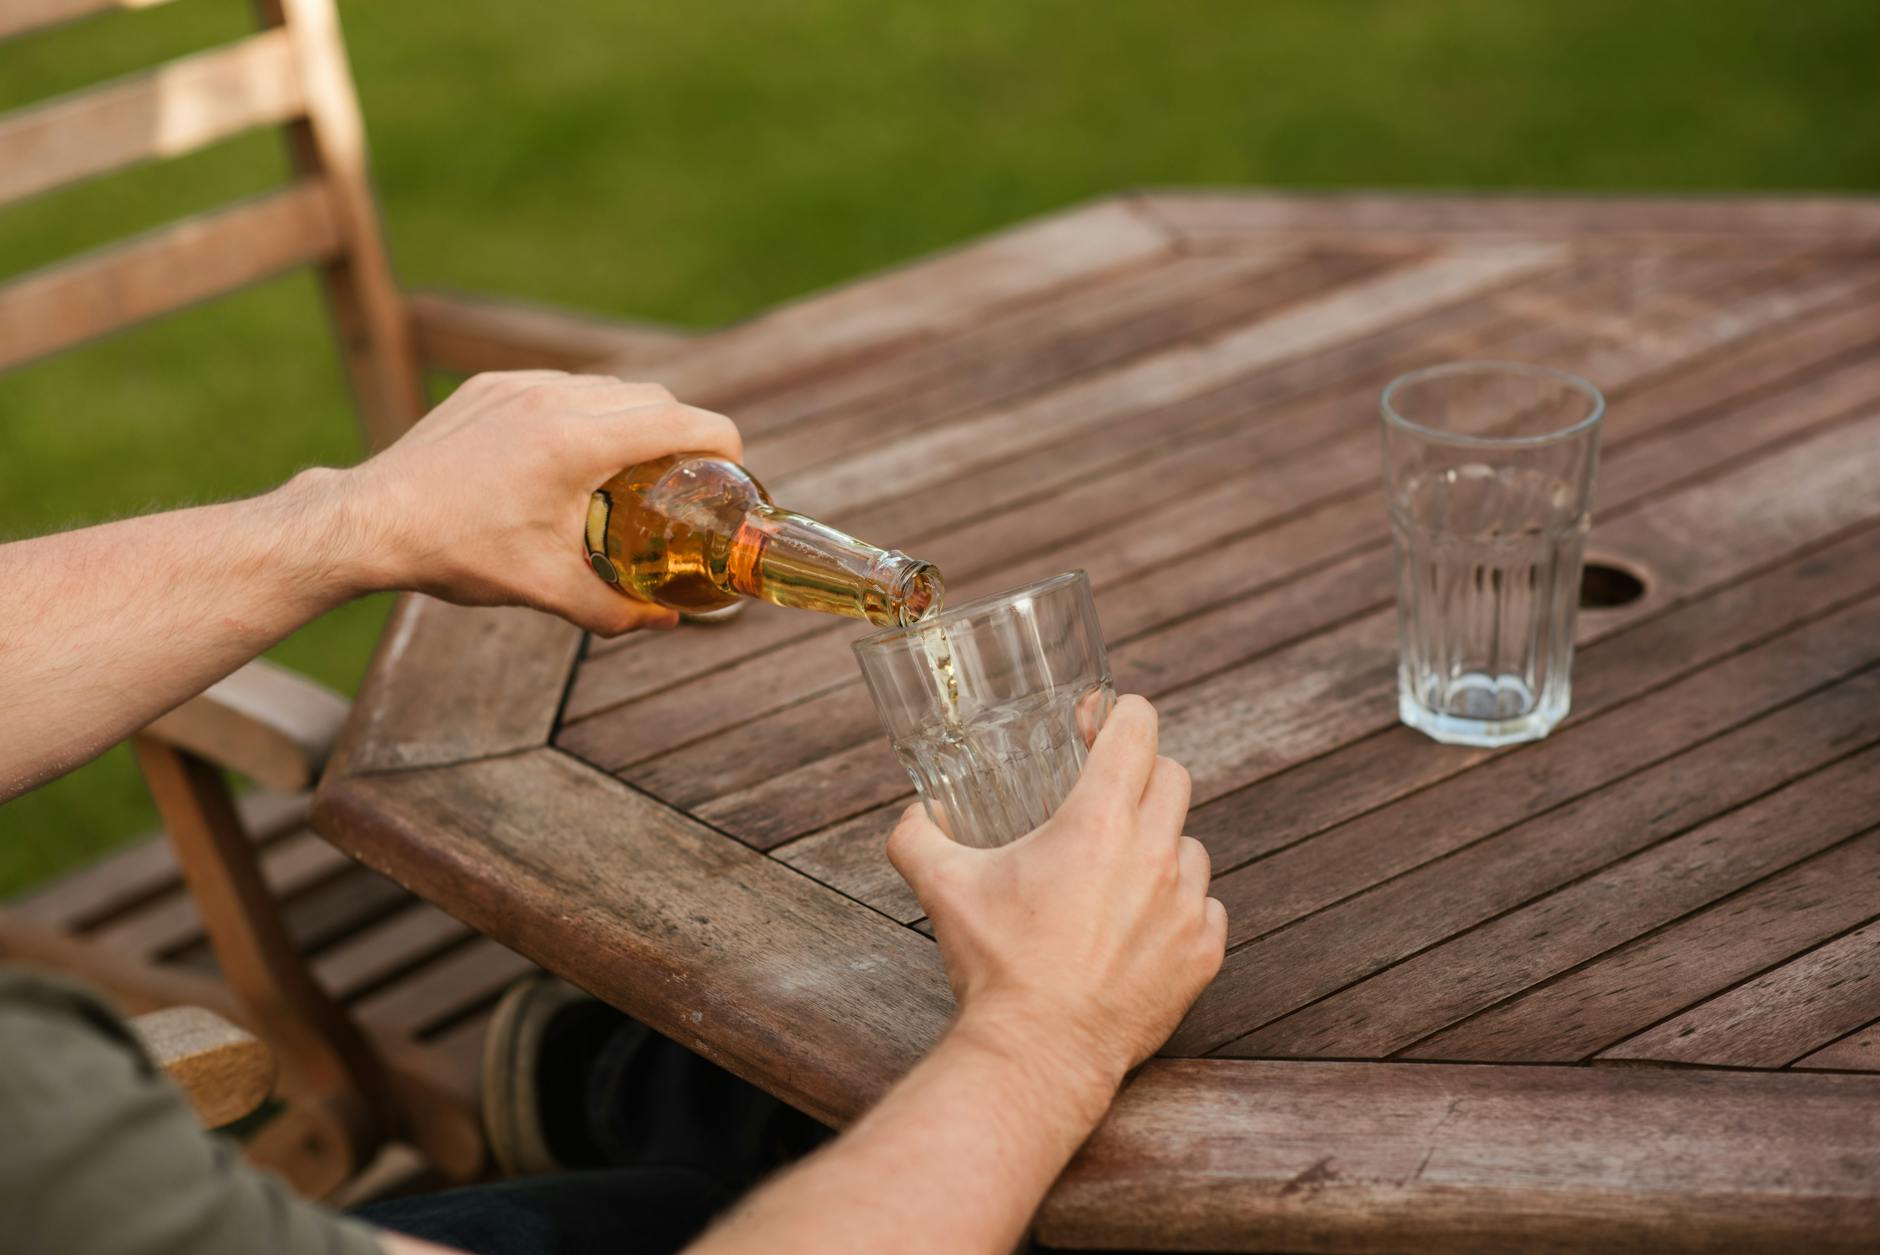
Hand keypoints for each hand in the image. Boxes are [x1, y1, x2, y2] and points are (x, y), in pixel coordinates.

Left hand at [332, 371, 741, 634]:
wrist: (371, 523)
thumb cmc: (459, 555)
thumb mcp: (546, 590)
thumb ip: (615, 609)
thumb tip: (666, 621)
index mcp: (578, 443)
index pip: (680, 421)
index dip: (722, 440)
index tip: (734, 465)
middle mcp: (554, 399)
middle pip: (652, 396)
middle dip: (682, 430)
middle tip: (687, 476)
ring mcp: (518, 386)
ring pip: (606, 386)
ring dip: (632, 416)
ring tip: (632, 465)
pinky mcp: (489, 387)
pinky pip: (559, 387)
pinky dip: (583, 411)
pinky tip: (571, 454)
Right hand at [887, 695, 1225, 1094]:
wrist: (1039, 1053)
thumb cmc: (996, 966)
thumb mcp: (942, 888)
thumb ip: (917, 837)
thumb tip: (911, 817)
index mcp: (1098, 822)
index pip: (1138, 731)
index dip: (1122, 713)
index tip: (1103, 720)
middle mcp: (1154, 854)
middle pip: (1173, 777)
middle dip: (1141, 774)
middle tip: (1105, 795)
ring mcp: (1186, 906)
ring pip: (1192, 845)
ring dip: (1161, 847)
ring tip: (1117, 875)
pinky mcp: (1202, 954)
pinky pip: (1206, 908)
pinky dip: (1179, 909)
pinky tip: (1140, 926)